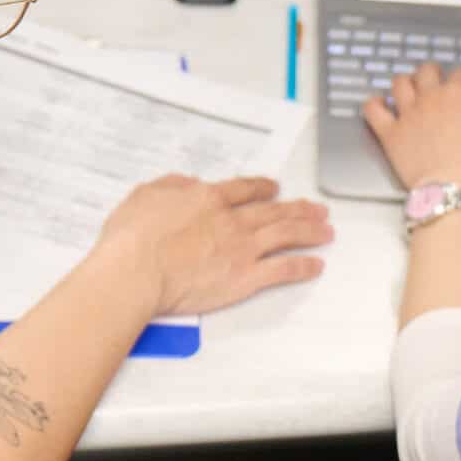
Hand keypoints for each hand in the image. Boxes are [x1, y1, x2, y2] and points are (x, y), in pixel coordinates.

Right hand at [92, 175, 332, 317]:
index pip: (245, 190)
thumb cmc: (132, 237)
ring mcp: (242, 249)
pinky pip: (282, 270)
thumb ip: (170, 186)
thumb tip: (187, 183)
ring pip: (286, 235)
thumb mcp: (144, 195)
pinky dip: (302, 266)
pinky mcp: (245, 278)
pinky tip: (316, 265)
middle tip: (317, 209)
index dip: (264, 188)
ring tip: (327, 232)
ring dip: (309, 232)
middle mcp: (232, 220)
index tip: (275, 189)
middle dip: (299, 209)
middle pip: (274, 211)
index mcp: (208, 199)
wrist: (136, 270)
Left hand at [364, 63, 460, 197]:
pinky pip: (373, 110)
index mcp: (459, 95)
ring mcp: (408, 113)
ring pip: (399, 83)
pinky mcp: (390, 132)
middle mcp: (431, 98)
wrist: (452, 188)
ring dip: (404, 82)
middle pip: (426, 71)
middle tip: (434, 77)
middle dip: (432, 71)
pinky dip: (374, 103)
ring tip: (407, 86)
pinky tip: (378, 103)